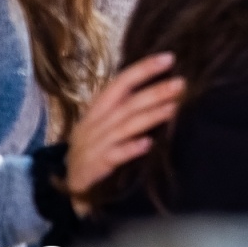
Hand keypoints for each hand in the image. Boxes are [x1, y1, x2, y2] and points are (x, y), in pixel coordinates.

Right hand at [65, 52, 183, 212]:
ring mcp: (91, 147)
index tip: (169, 58)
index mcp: (97, 110)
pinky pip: (112, 157)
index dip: (143, 69)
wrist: (66, 189)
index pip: (120, 83)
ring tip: (173, 108)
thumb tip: (166, 89)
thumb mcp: (105, 126)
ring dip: (149, 117)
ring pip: (123, 128)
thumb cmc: (94, 150)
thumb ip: (128, 109)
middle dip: (154, 92)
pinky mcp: (92, 170)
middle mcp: (93, 125)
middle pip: (126, 104)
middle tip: (181, 83)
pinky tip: (148, 144)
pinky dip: (129, 149)